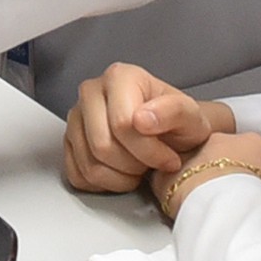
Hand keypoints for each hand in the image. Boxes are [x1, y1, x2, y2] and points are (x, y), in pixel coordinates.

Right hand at [62, 62, 226, 194]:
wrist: (170, 135)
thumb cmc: (179, 125)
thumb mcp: (192, 116)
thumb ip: (173, 111)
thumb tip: (141, 118)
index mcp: (120, 77)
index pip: (122, 124)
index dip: (149, 150)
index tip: (169, 157)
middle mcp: (91, 92)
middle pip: (102, 145)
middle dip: (134, 165)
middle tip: (152, 163)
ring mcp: (76, 118)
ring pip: (89, 165)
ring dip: (121, 177)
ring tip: (140, 167)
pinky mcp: (68, 143)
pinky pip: (78, 176)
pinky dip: (104, 184)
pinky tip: (122, 173)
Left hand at [154, 130, 260, 233]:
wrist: (225, 207)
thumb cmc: (258, 204)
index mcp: (256, 145)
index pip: (254, 157)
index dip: (251, 181)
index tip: (248, 198)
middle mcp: (222, 140)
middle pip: (220, 157)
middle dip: (219, 178)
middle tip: (223, 205)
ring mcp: (192, 151)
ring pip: (193, 166)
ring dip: (195, 184)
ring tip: (203, 212)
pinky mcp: (167, 170)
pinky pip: (169, 182)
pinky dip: (173, 196)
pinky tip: (181, 213)